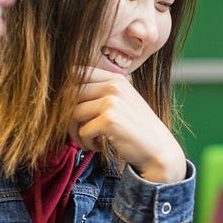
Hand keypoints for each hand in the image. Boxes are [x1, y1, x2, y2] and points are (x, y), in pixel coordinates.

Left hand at [71, 67, 186, 182]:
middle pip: (70, 94)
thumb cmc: (136, 128)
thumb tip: (64, 94)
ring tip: (88, 141)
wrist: (158, 149)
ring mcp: (111, 101)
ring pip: (73, 113)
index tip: (70, 110)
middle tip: (77, 130)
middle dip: (68, 116)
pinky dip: (86, 143)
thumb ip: (100, 92)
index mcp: (115, 78)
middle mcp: (113, 85)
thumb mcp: (123, 101)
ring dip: (75, 132)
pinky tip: (98, 146)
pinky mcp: (109, 120)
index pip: (77, 73)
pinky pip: (82, 131)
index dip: (67, 92)